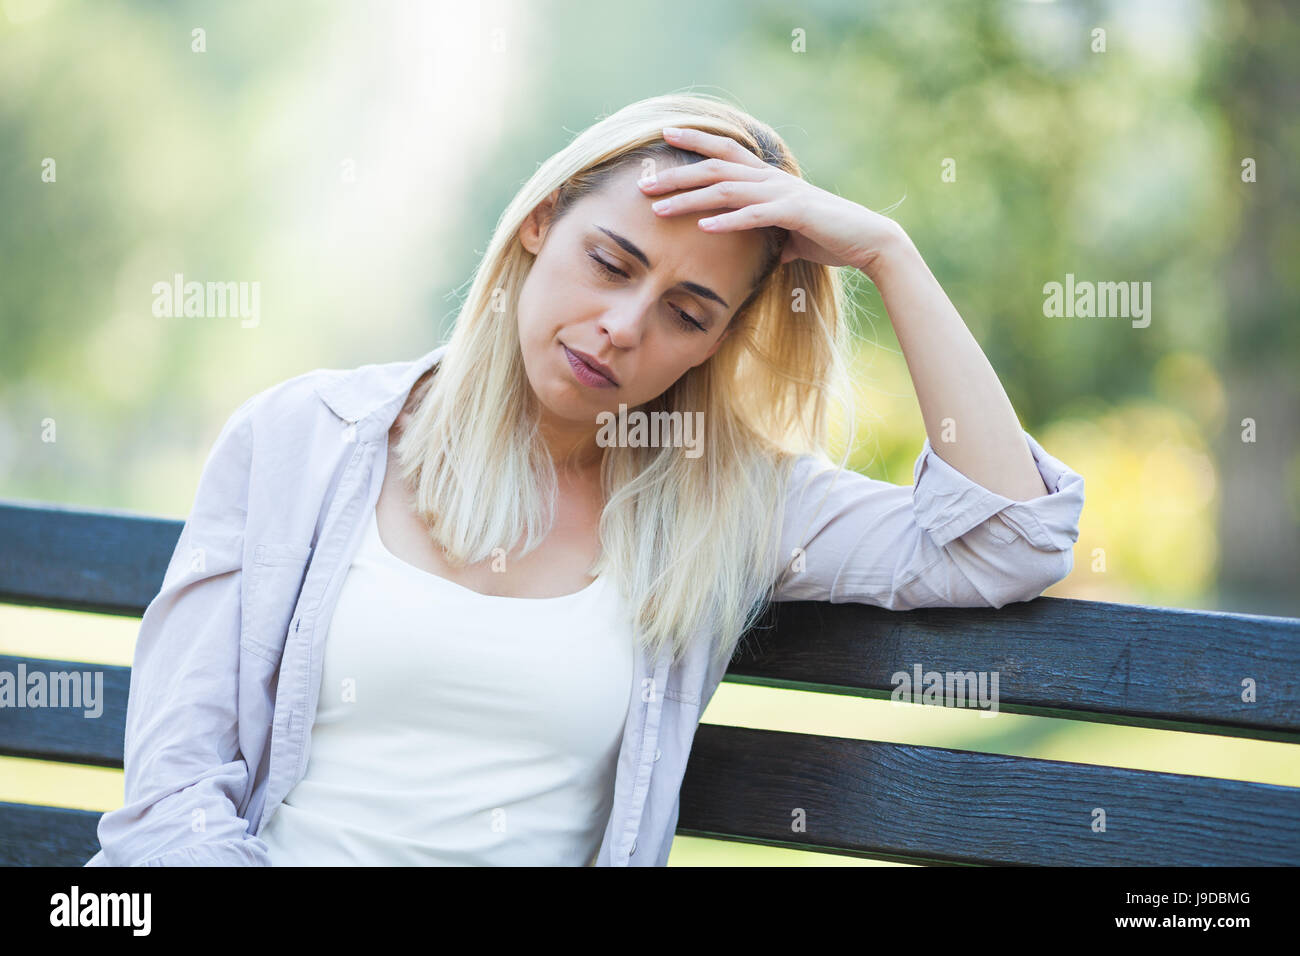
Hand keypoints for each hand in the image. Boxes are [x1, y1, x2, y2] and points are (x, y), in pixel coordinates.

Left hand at [639, 126, 908, 279]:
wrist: (869, 240)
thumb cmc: (830, 236)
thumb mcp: (790, 233)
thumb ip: (770, 234)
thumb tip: (761, 249)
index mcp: (767, 179)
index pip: (725, 150)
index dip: (695, 140)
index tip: (665, 134)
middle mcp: (770, 179)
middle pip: (714, 166)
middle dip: (676, 173)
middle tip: (643, 181)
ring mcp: (781, 194)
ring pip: (725, 190)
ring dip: (689, 199)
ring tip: (659, 208)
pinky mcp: (794, 214)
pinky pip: (754, 216)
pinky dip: (727, 221)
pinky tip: (703, 228)